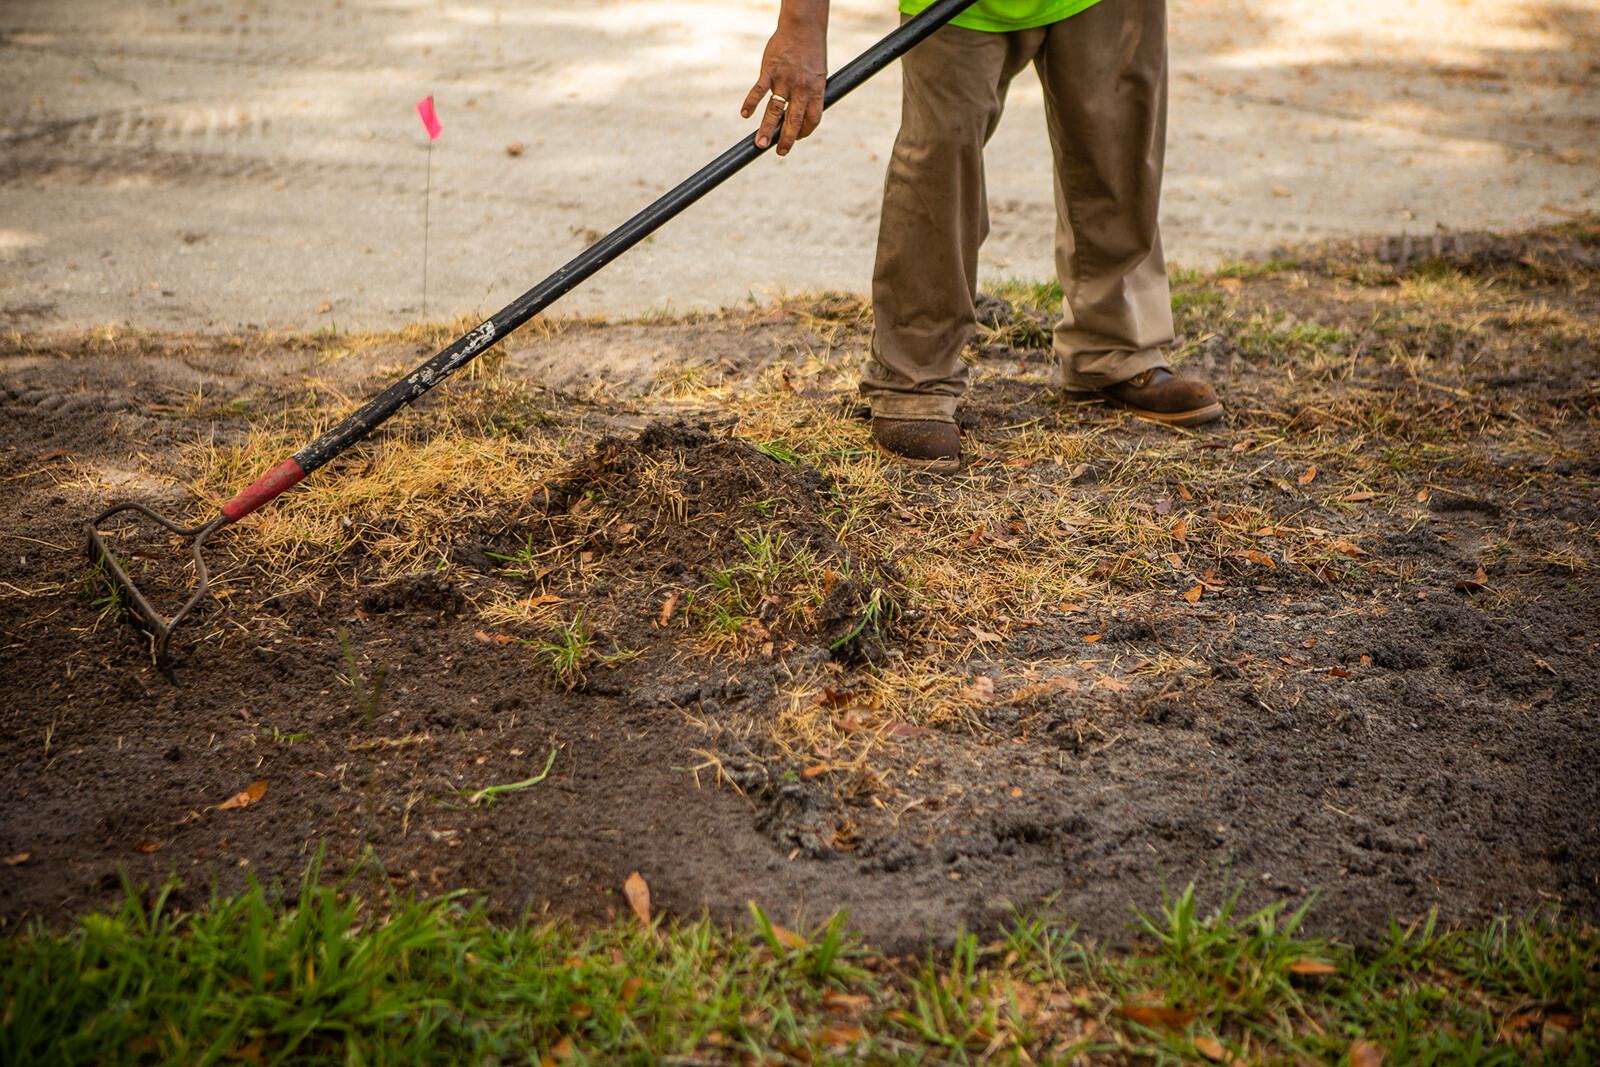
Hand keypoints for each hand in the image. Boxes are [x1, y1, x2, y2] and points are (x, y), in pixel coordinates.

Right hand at [741, 0, 828, 155]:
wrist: (802, 28)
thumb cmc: (811, 53)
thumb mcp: (819, 75)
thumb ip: (811, 94)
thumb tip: (803, 115)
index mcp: (816, 90)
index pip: (812, 120)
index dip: (804, 133)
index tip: (795, 139)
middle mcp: (801, 88)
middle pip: (793, 120)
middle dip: (786, 140)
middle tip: (779, 153)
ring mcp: (784, 80)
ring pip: (775, 110)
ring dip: (767, 128)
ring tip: (759, 144)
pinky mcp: (770, 71)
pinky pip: (758, 90)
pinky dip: (750, 103)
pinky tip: (745, 114)